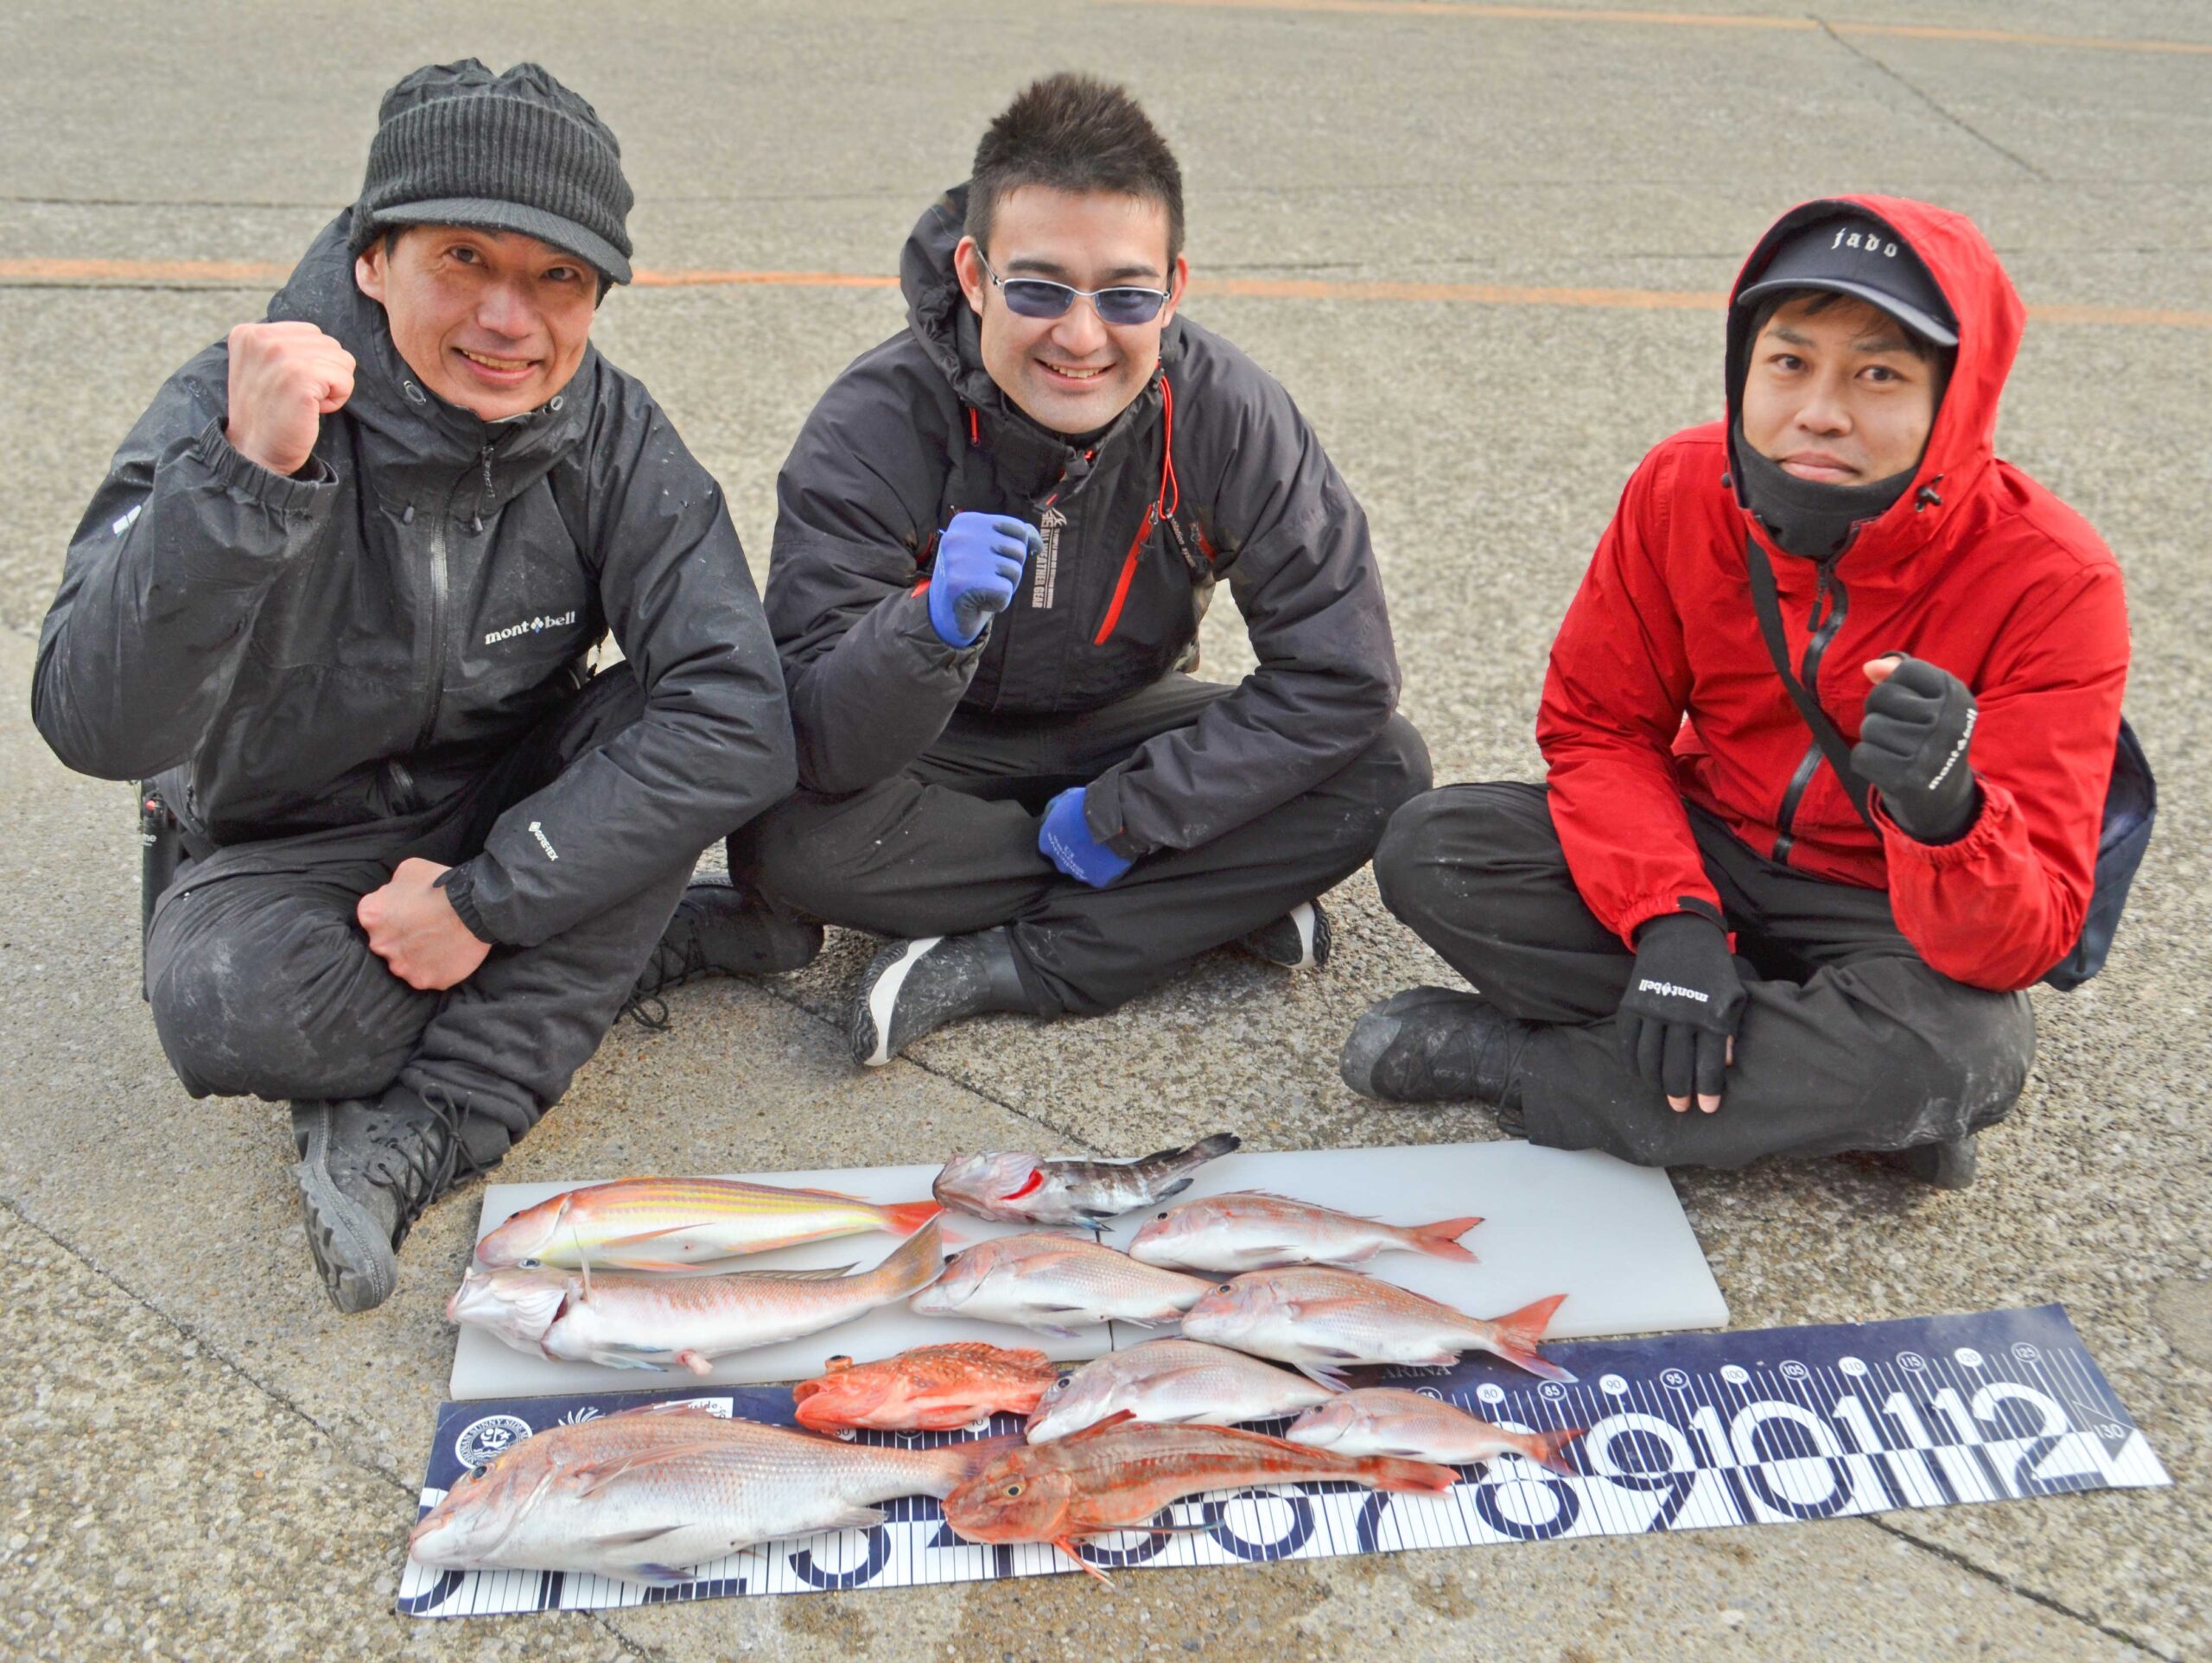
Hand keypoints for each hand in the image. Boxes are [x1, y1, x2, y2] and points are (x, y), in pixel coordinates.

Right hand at [224, 321, 354, 476]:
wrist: (257, 452)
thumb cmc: (268, 412)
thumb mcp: (262, 366)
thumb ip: (283, 344)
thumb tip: (322, 339)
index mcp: (249, 332)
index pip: (311, 332)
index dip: (310, 362)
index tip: (286, 385)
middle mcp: (262, 338)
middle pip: (329, 343)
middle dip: (324, 373)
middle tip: (297, 397)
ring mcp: (280, 355)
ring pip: (342, 359)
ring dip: (331, 387)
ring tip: (303, 403)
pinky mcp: (301, 376)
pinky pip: (345, 379)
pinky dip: (337, 399)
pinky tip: (313, 410)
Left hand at [358, 858, 491, 990]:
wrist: (476, 907)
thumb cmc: (442, 884)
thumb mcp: (408, 869)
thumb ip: (392, 888)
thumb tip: (393, 898)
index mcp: (371, 916)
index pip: (373, 917)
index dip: (393, 913)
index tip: (410, 911)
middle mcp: (380, 945)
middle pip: (387, 943)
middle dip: (402, 937)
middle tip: (426, 927)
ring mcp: (401, 966)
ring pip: (405, 963)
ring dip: (417, 955)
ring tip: (439, 942)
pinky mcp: (423, 980)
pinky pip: (427, 976)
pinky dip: (435, 968)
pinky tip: (448, 954)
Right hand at [928, 512, 1040, 646]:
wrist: (949, 613)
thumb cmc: (977, 577)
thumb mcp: (994, 549)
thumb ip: (1017, 538)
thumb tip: (1038, 544)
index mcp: (965, 521)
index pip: (1019, 529)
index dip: (1017, 551)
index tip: (995, 561)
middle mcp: (959, 536)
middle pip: (1018, 550)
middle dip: (1011, 570)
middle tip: (987, 579)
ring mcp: (958, 559)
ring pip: (1014, 571)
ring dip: (1006, 586)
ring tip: (983, 590)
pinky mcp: (961, 583)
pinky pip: (1005, 591)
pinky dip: (999, 602)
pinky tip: (980, 603)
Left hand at [1038, 787, 1133, 887]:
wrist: (1112, 817)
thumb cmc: (1086, 805)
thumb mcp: (1064, 799)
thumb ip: (1053, 811)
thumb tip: (1049, 818)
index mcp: (1047, 844)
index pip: (1050, 846)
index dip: (1064, 838)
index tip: (1076, 832)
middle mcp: (1059, 862)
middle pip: (1066, 860)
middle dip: (1076, 851)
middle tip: (1090, 839)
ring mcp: (1078, 873)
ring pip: (1082, 870)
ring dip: (1090, 861)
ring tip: (1103, 846)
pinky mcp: (1097, 880)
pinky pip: (1100, 875)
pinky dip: (1105, 868)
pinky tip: (1112, 855)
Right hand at [1616, 913, 1744, 1113]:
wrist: (1680, 935)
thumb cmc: (1713, 971)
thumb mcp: (1735, 998)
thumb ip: (1731, 1032)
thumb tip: (1725, 1064)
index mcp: (1712, 1016)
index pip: (1708, 1064)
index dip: (1707, 1091)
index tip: (1706, 1109)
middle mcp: (1682, 1016)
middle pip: (1676, 1067)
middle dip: (1679, 1093)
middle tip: (1680, 1106)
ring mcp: (1653, 1010)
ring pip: (1649, 1059)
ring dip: (1654, 1082)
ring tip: (1660, 1091)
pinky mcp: (1632, 1005)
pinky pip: (1627, 1043)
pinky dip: (1631, 1063)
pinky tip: (1639, 1073)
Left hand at [1854, 655, 1979, 843]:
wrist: (1944, 797)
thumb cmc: (1928, 739)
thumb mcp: (1928, 701)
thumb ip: (1899, 676)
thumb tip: (1870, 667)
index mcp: (1957, 695)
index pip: (1905, 669)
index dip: (1895, 686)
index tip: (1912, 706)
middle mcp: (1948, 721)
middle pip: (1881, 696)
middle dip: (1880, 713)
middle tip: (1901, 733)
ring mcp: (1929, 751)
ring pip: (1870, 726)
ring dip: (1874, 739)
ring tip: (1897, 751)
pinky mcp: (1907, 779)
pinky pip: (1861, 755)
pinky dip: (1866, 761)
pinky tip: (1887, 768)